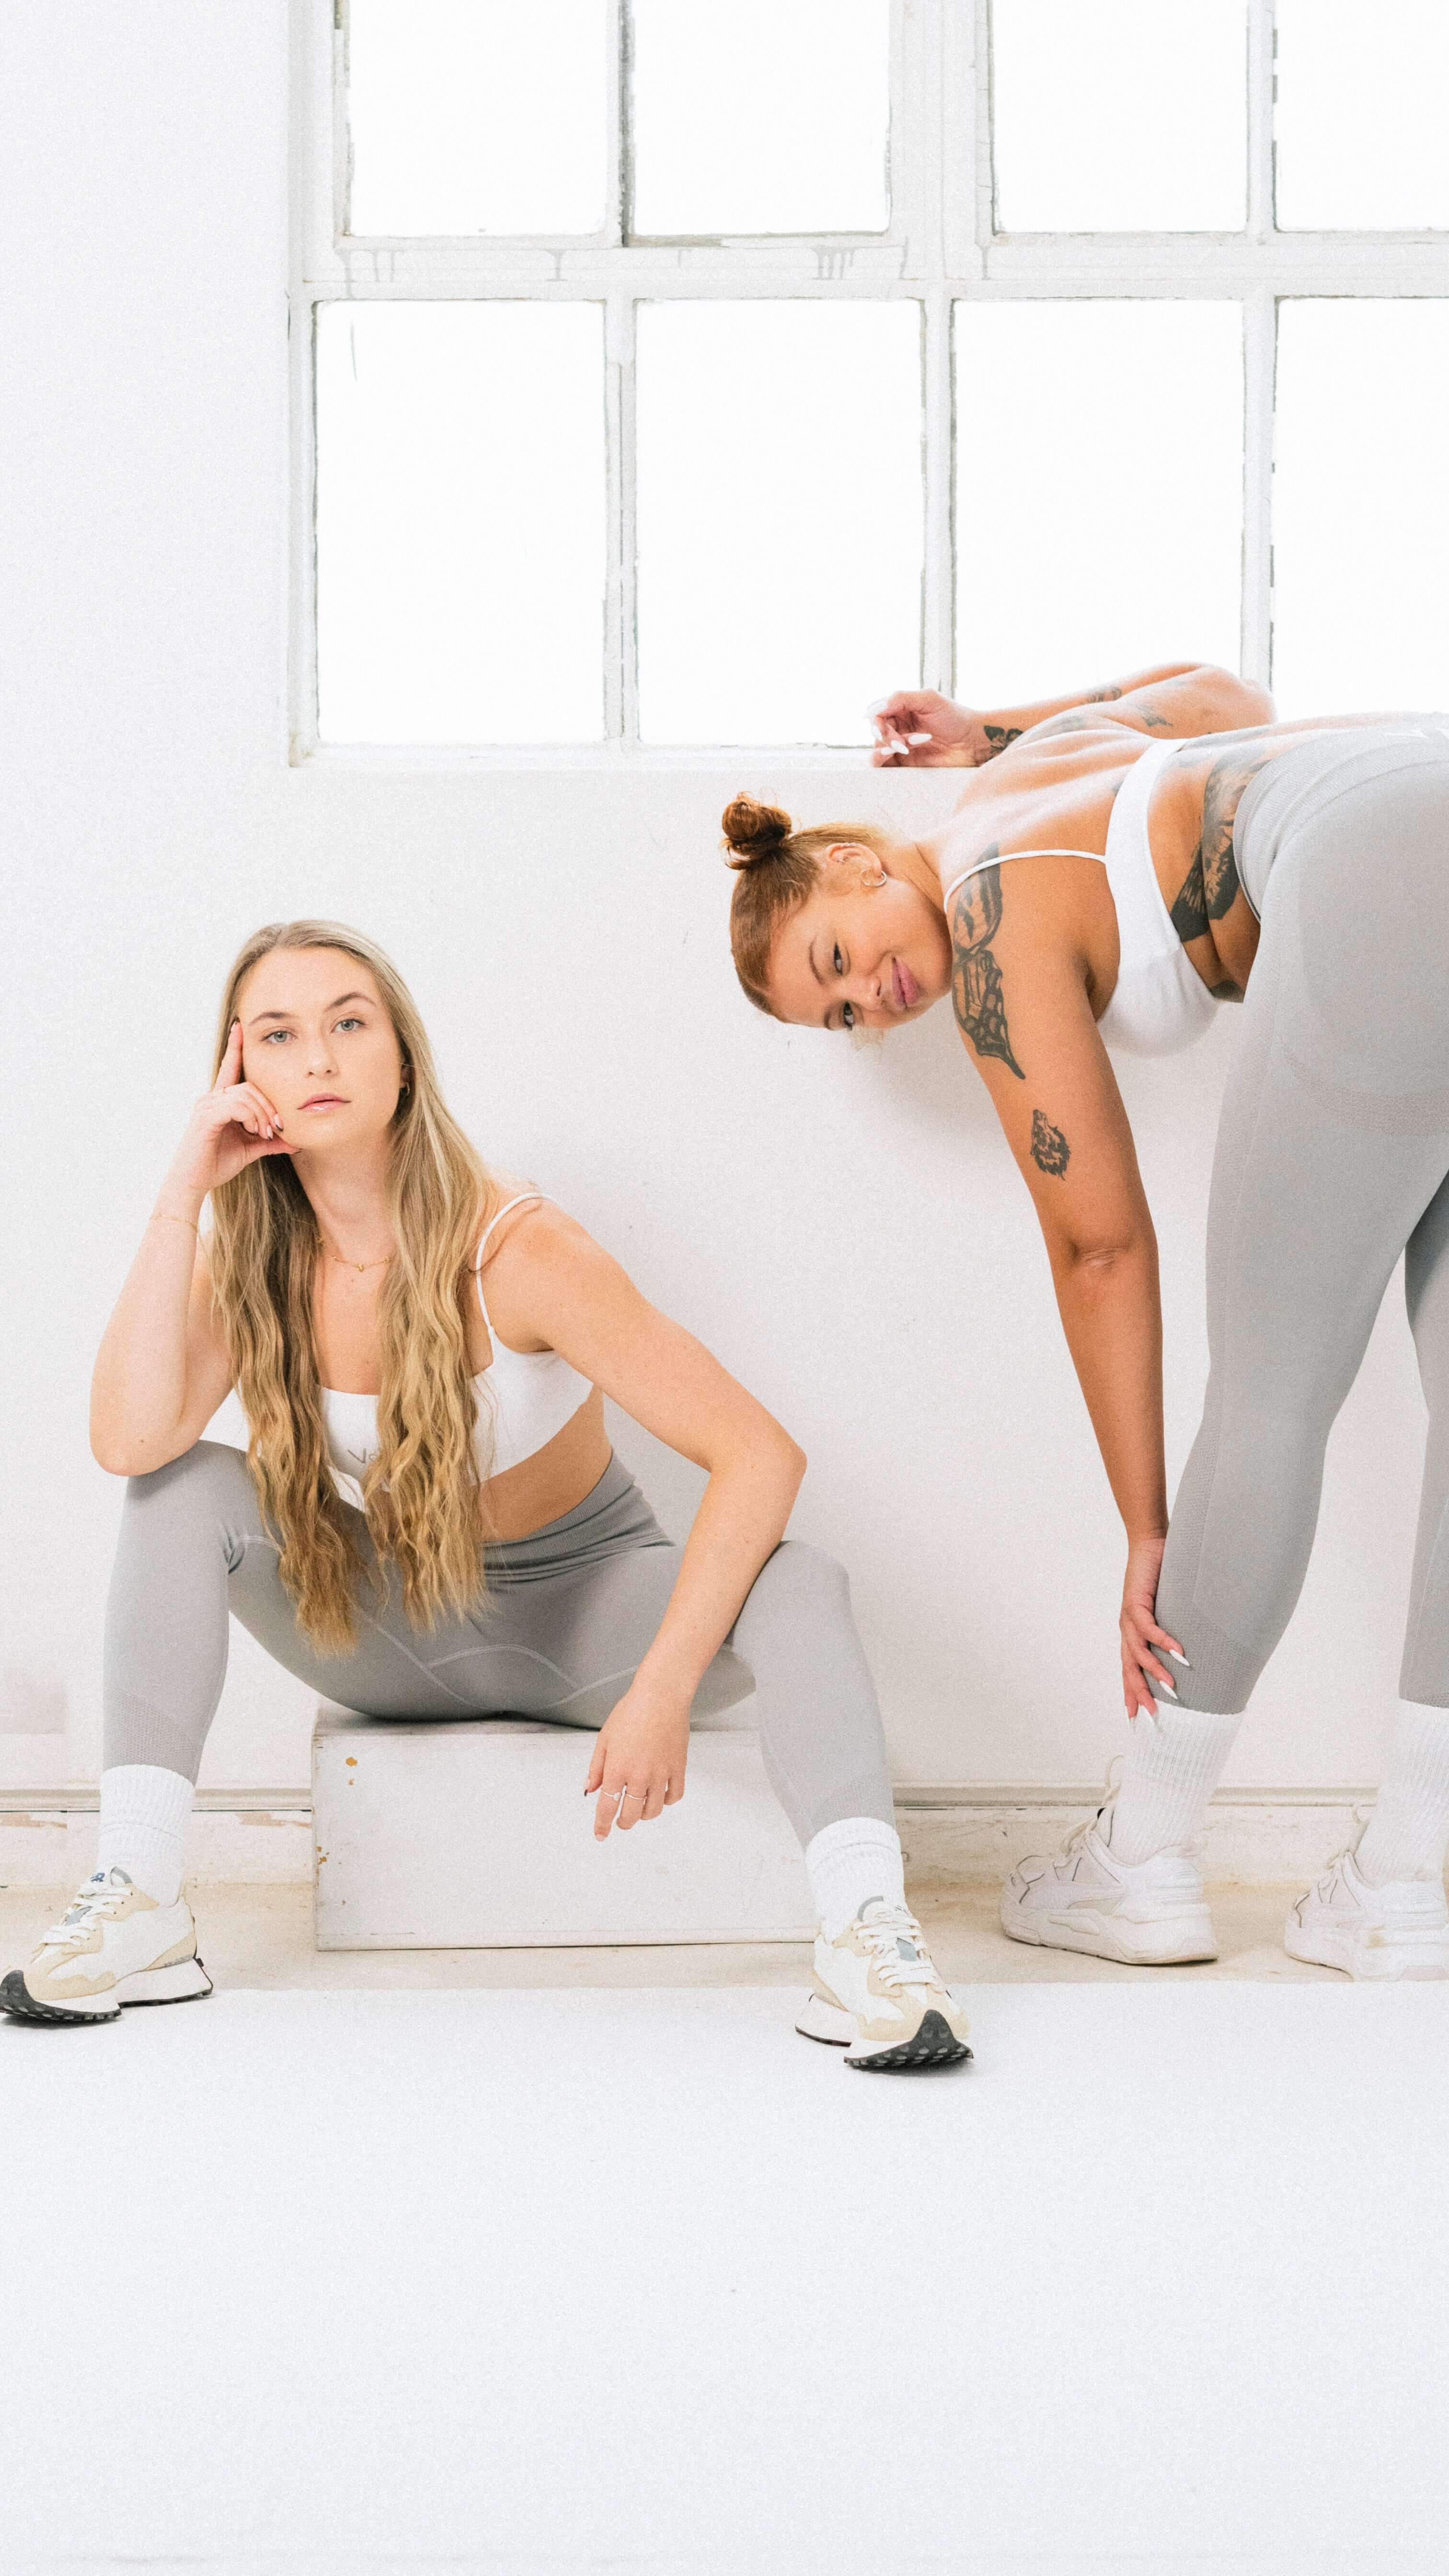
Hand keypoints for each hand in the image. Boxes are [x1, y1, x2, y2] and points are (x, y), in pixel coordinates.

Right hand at [162, 1019, 295, 1202]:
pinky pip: (236, 1106)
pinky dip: (251, 1117)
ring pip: (246, 1094)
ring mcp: (207, 1106)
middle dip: (269, 1105)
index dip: (235, 1047)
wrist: (193, 1183)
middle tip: (277, 1128)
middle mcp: (211, 1098)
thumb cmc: (216, 1164)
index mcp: (220, 1101)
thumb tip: (296, 1140)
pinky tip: (254, 1132)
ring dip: (262, 1113)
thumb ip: (270, 1141)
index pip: (229, 1068)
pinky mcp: (206, 1117)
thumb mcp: (250, 1149)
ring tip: (265, 1133)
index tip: (239, 1026)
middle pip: (250, 1085)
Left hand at [584, 1679, 689, 1839]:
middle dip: (623, 1823)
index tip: (601, 1835)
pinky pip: (674, 1796)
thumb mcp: (605, 1738)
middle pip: (631, 1814)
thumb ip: (597, 1767)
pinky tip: (659, 1797)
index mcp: (617, 1768)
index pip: (607, 1806)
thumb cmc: (630, 1712)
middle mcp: (639, 1775)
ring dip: (644, 1815)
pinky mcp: (678, 1768)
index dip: (602, 1825)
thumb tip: (590, 1790)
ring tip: (639, 1809)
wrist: (661, 1696)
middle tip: (620, 1821)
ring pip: (653, 1810)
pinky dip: (666, 1802)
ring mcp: (661, 1773)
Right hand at [869, 690, 994, 767]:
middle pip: (876, 731)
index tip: (883, 727)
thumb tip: (875, 709)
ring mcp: (902, 744)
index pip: (877, 712)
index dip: (876, 720)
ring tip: (906, 749)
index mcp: (903, 708)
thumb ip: (901, 698)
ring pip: (877, 747)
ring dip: (887, 748)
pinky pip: (884, 764)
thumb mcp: (929, 699)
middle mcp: (900, 725)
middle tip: (902, 743)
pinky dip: (880, 761)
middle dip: (885, 736)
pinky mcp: (906, 763)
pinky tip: (890, 757)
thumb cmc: (956, 718)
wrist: (973, 743)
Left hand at [1119, 1534, 1186, 1720]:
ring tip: (1171, 1685)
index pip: (1129, 1670)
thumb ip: (1175, 1632)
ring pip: (1137, 1652)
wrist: (1151, 1545)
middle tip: (1153, 1715)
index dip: (1131, 1693)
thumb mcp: (1169, 1613)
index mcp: (1133, 1635)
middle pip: (1129, 1669)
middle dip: (1140, 1693)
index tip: (1136, 1718)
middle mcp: (1128, 1630)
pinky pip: (1147, 1627)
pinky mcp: (1135, 1601)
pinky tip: (1177, 1651)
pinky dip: (1162, 1640)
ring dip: (1155, 1670)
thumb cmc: (1162, 1579)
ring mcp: (1129, 1617)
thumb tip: (1195, 1653)